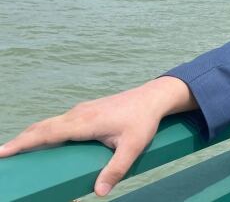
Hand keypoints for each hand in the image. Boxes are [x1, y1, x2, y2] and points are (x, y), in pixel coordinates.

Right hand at [0, 76, 195, 196]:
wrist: (153, 97)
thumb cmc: (143, 121)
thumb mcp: (132, 147)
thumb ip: (116, 170)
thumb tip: (99, 192)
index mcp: (84, 122)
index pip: (46, 133)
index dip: (23, 142)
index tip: (3, 151)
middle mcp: (78, 114)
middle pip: (42, 127)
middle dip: (20, 141)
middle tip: (2, 155)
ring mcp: (81, 110)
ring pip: (49, 123)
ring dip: (31, 136)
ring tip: (15, 151)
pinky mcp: (86, 111)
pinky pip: (59, 121)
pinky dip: (44, 131)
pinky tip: (42, 141)